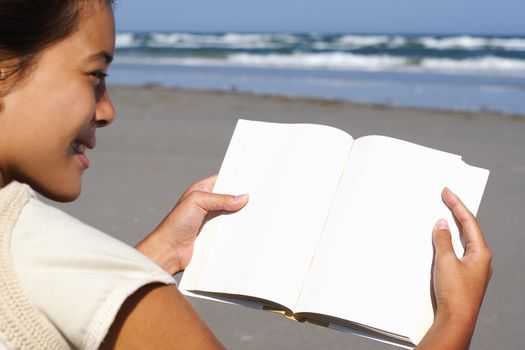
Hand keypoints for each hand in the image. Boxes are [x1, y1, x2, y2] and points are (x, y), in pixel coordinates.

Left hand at [136, 175, 248, 274]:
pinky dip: (237, 229)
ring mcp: (211, 220)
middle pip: (230, 199)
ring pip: (231, 215)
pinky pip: (229, 230)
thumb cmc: (176, 223)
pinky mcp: (214, 235)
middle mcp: (207, 204)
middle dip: (241, 199)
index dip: (236, 181)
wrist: (169, 251)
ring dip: (240, 216)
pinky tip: (247, 229)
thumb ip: (220, 198)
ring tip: (256, 214)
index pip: (223, 181)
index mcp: (201, 191)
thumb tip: (242, 198)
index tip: (252, 181)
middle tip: (258, 198)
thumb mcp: (197, 201)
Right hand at [417, 187, 491, 348]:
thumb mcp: (446, 261)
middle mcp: (480, 259)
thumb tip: (441, 225)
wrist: (456, 319)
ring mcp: (473, 268)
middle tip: (446, 198)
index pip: (469, 222)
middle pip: (469, 229)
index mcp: (481, 252)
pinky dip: (449, 242)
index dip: (457, 205)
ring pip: (463, 241)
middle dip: (456, 213)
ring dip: (452, 228)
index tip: (447, 192)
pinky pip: (457, 252)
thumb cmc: (456, 294)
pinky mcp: (463, 276)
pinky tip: (440, 241)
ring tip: (442, 215)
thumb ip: (443, 240)